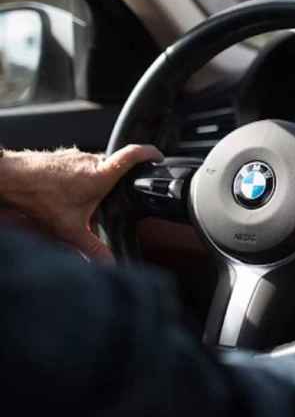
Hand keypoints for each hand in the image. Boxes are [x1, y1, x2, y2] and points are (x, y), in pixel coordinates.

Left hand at [0, 145, 162, 260]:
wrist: (10, 179)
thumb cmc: (39, 197)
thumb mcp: (70, 229)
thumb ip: (92, 248)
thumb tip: (109, 264)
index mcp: (101, 175)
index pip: (133, 154)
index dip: (150, 152)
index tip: (158, 156)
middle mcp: (91, 161)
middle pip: (115, 166)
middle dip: (117, 182)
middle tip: (113, 199)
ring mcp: (76, 156)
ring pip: (96, 167)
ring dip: (95, 181)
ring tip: (83, 201)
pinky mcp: (63, 156)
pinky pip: (80, 165)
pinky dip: (80, 178)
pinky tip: (66, 194)